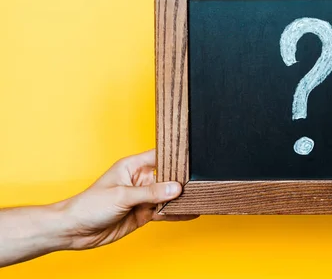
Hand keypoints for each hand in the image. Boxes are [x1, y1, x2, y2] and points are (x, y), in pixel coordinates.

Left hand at [59, 150, 196, 249]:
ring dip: (180, 199)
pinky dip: (175, 214)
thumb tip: (175, 188)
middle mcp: (139, 180)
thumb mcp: (122, 195)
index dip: (176, 157)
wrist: (74, 230)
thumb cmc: (89, 205)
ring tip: (199, 199)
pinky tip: (189, 213)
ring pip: (167, 196)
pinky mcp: (142, 214)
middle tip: (200, 182)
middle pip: (167, 178)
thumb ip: (151, 192)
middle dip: (182, 181)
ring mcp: (142, 198)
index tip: (193, 159)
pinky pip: (164, 212)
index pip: (160, 156)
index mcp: (133, 166)